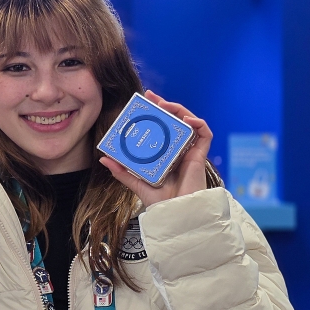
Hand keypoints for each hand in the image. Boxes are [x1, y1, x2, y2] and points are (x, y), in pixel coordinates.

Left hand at [100, 90, 212, 207]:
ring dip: (180, 109)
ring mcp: (190, 150)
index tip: (144, 101)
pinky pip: (205, 134)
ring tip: (165, 105)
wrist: (176, 213)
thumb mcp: (136, 181)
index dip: (156, 111)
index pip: (163, 126)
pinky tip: (187, 119)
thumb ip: (121, 171)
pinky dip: (198, 123)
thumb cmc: (159, 200)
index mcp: (165, 151)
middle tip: (151, 96)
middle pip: (176, 120)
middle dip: (165, 104)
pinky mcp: (200, 155)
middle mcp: (179, 148)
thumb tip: (104, 158)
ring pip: (190, 122)